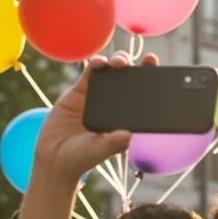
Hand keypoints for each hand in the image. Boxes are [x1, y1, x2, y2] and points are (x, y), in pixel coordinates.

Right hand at [18, 51, 159, 218]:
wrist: (52, 157)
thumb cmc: (80, 158)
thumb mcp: (98, 152)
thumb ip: (112, 144)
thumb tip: (128, 135)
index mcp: (125, 119)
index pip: (144, 99)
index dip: (154, 86)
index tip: (165, 78)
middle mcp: (115, 105)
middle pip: (132, 80)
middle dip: (142, 67)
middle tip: (150, 60)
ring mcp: (98, 95)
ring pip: (113, 71)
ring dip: (120, 61)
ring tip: (121, 64)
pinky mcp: (80, 90)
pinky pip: (91, 71)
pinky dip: (97, 63)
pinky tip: (101, 63)